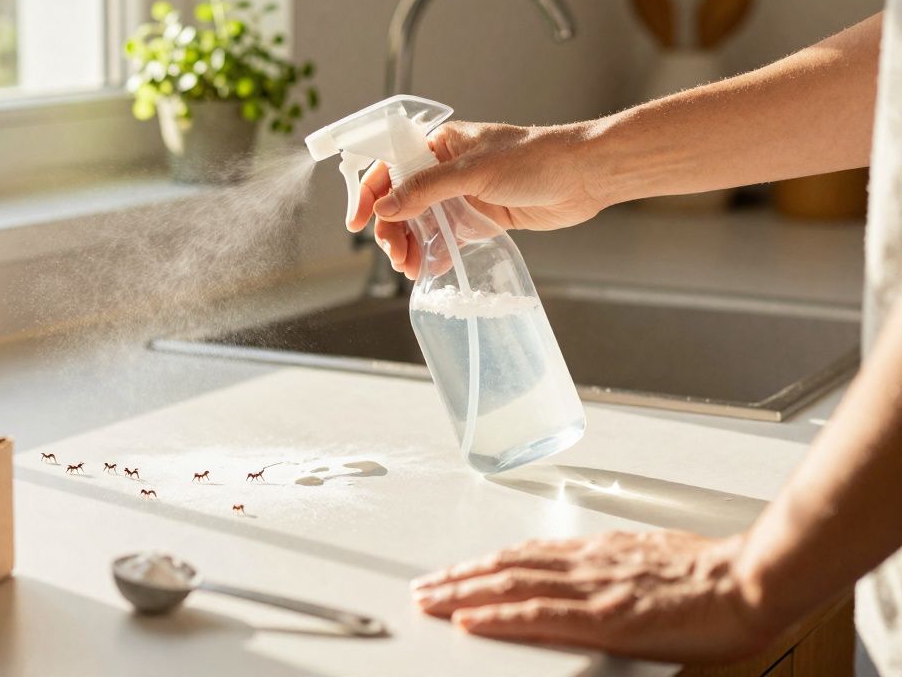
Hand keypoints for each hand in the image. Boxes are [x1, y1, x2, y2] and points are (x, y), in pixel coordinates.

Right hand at [349, 121, 605, 278]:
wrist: (584, 177)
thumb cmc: (536, 159)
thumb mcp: (473, 172)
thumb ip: (426, 190)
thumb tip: (385, 207)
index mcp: (440, 144)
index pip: (390, 166)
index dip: (370, 194)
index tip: (358, 222)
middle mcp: (446, 169)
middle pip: (402, 201)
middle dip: (393, 230)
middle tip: (395, 255)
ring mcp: (462, 194)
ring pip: (422, 222)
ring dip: (411, 245)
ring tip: (411, 268)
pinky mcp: (480, 217)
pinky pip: (447, 237)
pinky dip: (435, 253)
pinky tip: (430, 268)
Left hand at [411, 530, 777, 662]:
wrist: (751, 579)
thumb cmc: (716, 576)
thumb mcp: (654, 560)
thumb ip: (619, 568)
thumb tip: (602, 577)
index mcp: (599, 552)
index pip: (527, 555)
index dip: (486, 563)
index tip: (458, 570)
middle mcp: (587, 564)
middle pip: (506, 566)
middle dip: (460, 577)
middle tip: (424, 586)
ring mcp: (592, 589)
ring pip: (511, 585)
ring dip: (464, 593)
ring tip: (431, 601)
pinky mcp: (604, 618)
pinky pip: (539, 615)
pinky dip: (499, 616)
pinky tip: (472, 621)